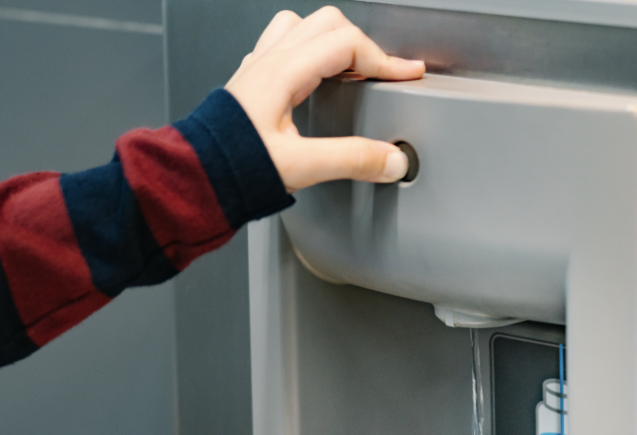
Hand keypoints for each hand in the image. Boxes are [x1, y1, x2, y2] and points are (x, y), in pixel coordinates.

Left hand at [225, 7, 424, 191]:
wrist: (195, 176)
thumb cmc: (233, 167)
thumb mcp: (301, 167)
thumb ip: (352, 160)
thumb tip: (392, 159)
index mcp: (282, 72)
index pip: (348, 44)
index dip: (386, 59)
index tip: (408, 74)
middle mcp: (268, 62)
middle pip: (328, 23)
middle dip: (364, 45)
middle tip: (384, 72)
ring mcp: (257, 68)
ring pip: (302, 27)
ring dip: (332, 41)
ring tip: (352, 68)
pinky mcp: (251, 83)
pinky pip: (282, 46)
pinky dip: (309, 53)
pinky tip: (316, 78)